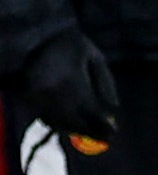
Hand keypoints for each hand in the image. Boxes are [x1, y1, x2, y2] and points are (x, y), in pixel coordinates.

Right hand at [22, 29, 118, 143]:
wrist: (35, 36)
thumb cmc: (72, 46)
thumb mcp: (96, 60)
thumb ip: (106, 86)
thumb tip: (114, 113)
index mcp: (71, 81)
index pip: (90, 111)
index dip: (103, 125)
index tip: (114, 133)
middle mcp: (52, 93)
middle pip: (74, 122)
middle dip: (90, 131)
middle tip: (105, 138)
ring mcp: (37, 97)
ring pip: (59, 123)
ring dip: (75, 129)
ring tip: (90, 131)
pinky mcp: (27, 99)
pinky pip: (46, 118)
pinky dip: (60, 123)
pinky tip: (72, 123)